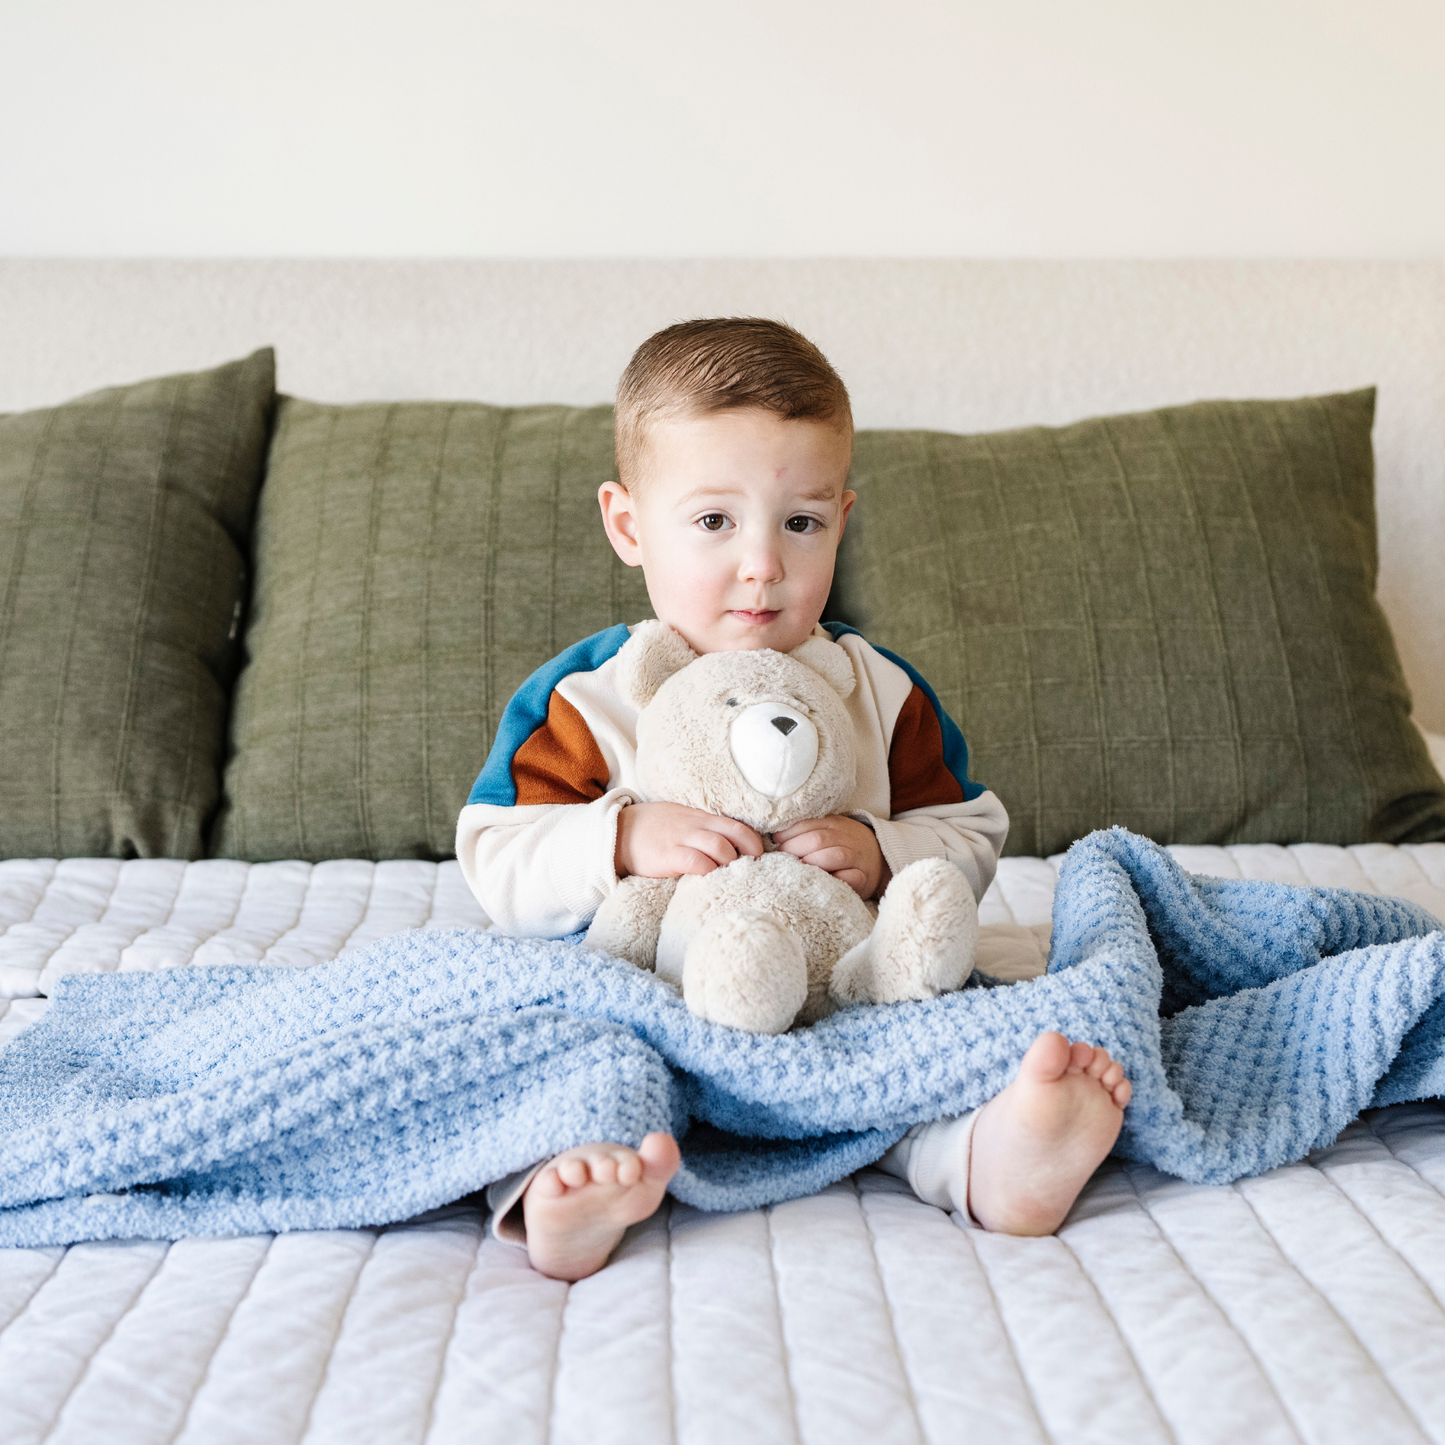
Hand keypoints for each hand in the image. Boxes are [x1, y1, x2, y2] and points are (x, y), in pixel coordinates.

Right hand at [615, 801, 764, 879]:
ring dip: (730, 863)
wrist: (618, 831)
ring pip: (719, 846)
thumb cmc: (654, 829)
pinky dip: (708, 871)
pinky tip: (709, 880)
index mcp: (702, 818)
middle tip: (753, 870)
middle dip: (751, 853)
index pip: (738, 825)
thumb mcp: (683, 821)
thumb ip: (705, 830)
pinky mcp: (668, 854)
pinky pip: (696, 861)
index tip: (758, 860)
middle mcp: (696, 826)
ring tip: (730, 877)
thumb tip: (731, 848)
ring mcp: (682, 838)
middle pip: (735, 833)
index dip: (753, 842)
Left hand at [773, 814, 889, 899]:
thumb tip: (773, 835)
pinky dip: (835, 879)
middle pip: (818, 840)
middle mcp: (846, 838)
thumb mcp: (829, 829)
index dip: (788, 833)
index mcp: (834, 824)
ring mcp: (856, 858)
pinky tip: (820, 882)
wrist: (879, 857)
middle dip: (794, 849)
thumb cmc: (844, 844)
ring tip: (796, 870)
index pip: (808, 824)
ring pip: (833, 856)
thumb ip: (807, 830)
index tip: (774, 841)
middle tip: (780, 859)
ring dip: (811, 863)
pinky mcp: (862, 878)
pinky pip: (850, 878)